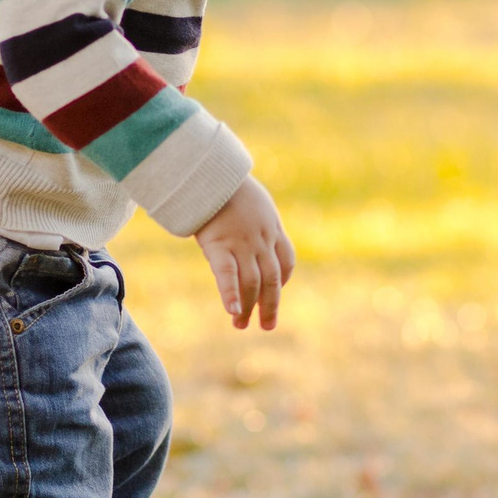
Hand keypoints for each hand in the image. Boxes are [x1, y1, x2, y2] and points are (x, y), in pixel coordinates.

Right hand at [194, 175, 296, 330]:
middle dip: (270, 305)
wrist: (211, 172)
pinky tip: (233, 311)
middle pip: (272, 280)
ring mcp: (242, 244)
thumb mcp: (251, 197)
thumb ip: (254, 214)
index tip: (275, 292)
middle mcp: (262, 239)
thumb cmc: (225, 182)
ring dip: (249, 308)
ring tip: (241, 325)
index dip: (282, 280)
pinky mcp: (220, 246)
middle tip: (266, 326)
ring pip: (252, 283)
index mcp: (272, 227)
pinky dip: (231, 295)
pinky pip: (228, 276)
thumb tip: (246, 218)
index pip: (286, 261)